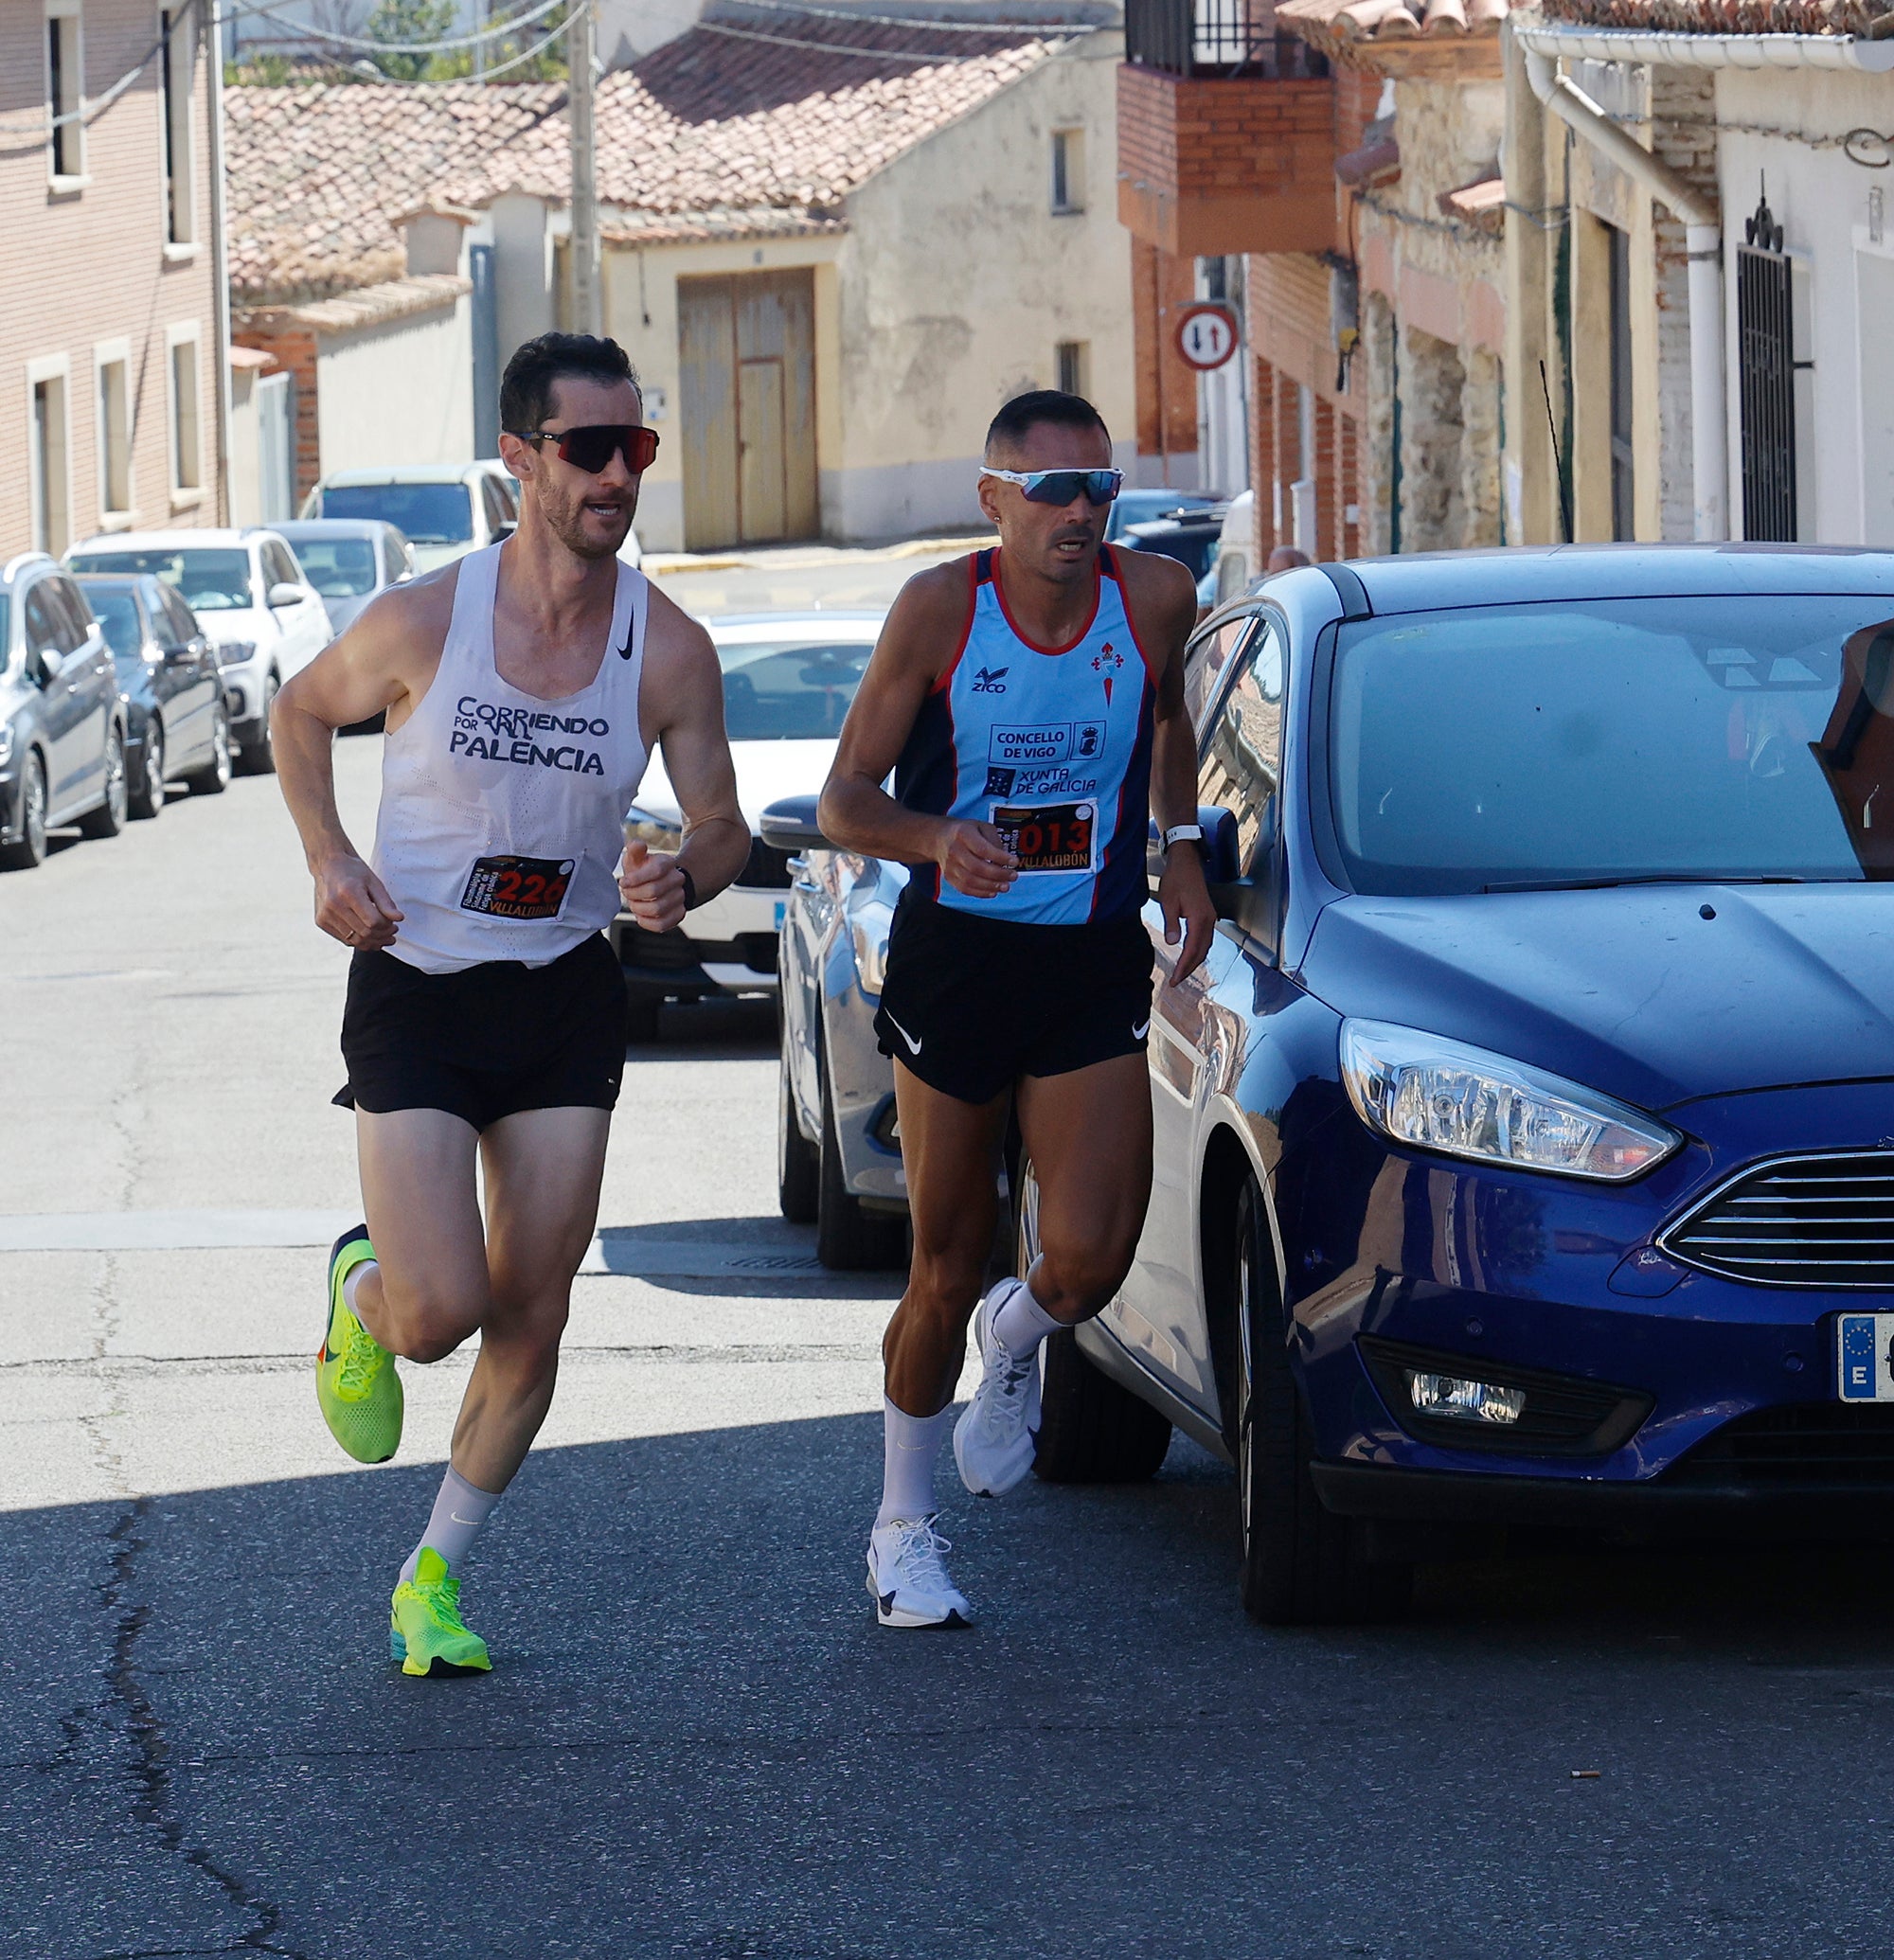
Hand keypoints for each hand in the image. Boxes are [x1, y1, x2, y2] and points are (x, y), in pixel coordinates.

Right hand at [314, 853, 402, 950]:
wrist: (327, 865)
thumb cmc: (353, 871)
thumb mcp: (374, 882)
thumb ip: (386, 902)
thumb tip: (399, 918)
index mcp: (348, 892)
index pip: (373, 922)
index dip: (387, 926)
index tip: (394, 924)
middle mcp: (333, 905)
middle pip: (364, 933)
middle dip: (382, 936)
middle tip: (392, 932)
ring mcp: (324, 914)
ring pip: (354, 940)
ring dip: (372, 942)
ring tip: (383, 937)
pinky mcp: (321, 921)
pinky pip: (344, 939)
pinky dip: (359, 940)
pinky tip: (369, 936)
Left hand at [619, 840, 687, 931]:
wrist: (657, 885)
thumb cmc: (642, 871)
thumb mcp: (636, 858)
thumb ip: (635, 850)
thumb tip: (637, 844)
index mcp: (668, 863)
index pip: (656, 871)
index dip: (636, 878)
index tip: (623, 882)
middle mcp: (678, 880)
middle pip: (655, 891)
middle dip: (634, 894)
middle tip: (626, 893)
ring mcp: (680, 898)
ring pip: (658, 909)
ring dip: (639, 908)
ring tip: (633, 904)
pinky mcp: (679, 915)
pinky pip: (662, 924)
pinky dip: (646, 922)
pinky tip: (640, 915)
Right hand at [936, 819, 1016, 899]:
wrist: (940, 839)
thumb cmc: (965, 832)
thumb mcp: (982, 826)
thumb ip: (994, 840)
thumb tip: (1004, 859)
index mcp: (963, 833)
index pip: (983, 849)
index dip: (1000, 858)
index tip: (1014, 862)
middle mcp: (954, 850)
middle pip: (977, 867)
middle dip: (998, 874)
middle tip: (1013, 876)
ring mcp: (950, 865)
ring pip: (971, 881)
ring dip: (991, 886)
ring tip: (1005, 886)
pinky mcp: (949, 877)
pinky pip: (965, 889)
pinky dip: (980, 893)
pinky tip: (992, 891)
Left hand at [1158, 845, 1214, 985]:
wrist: (1187, 862)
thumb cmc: (1177, 878)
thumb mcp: (1168, 901)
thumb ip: (1171, 923)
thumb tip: (1172, 943)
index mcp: (1199, 918)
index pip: (1192, 949)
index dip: (1184, 966)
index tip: (1175, 978)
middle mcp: (1208, 920)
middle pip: (1202, 952)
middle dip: (1189, 968)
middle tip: (1176, 981)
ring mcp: (1210, 917)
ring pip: (1205, 946)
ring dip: (1194, 961)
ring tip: (1182, 972)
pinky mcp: (1207, 915)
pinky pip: (1205, 938)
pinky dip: (1198, 950)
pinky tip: (1190, 955)